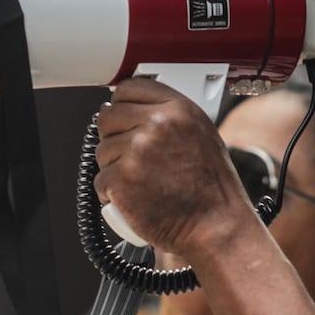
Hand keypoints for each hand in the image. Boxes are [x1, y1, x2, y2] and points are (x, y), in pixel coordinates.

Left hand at [91, 78, 252, 256]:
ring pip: (102, 150)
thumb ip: (169, 118)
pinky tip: (135, 198)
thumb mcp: (201, 135)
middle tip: (131, 157)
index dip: (122, 104)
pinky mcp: (121, 178)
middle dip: (114, 137)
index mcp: (178, 108)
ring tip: (140, 182)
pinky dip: (112, 193)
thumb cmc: (210, 188)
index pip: (129, 88)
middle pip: (108, 117)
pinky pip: (100, 180)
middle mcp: (157, 124)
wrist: (215, 225)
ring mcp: (137, 150)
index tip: (123, 118)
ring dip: (113, 167)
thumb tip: (132, 110)